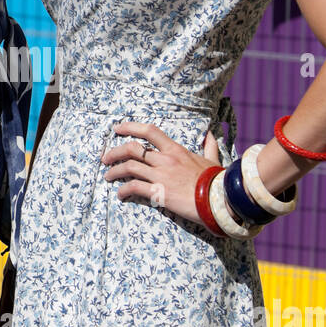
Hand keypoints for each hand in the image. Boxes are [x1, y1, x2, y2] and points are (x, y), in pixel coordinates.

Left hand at [101, 122, 222, 225]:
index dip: (130, 127)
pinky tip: (120, 194)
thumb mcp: (213, 159)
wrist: (220, 199)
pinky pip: (134, 188)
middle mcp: (165, 160)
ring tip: (108, 177)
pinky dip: (124, 190)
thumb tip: (210, 134)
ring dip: (114, 172)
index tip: (117, 129)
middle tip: (106, 158)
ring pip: (129, 168)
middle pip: (132, 149)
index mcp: (175, 150)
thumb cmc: (216, 180)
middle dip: (114, 152)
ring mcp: (161, 176)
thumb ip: (209, 146)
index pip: (149, 131)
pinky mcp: (159, 193)